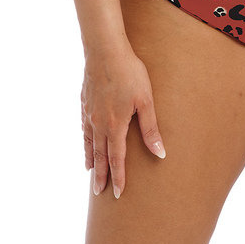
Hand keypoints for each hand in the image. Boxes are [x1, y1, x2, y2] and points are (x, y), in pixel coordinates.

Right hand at [81, 39, 166, 197]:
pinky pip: (84, 128)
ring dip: (91, 159)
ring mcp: (89, 113)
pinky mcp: (84, 102)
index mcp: (114, 126)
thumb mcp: (145, 101)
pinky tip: (87, 141)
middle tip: (99, 193)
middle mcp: (98, 124)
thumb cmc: (130, 73)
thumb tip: (160, 153)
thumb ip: (151, 128)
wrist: (105, 50)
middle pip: (99, 156)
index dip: (118, 177)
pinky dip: (85, 140)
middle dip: (100, 175)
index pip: (116, 159)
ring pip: (89, 143)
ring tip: (90, 172)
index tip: (118, 194)